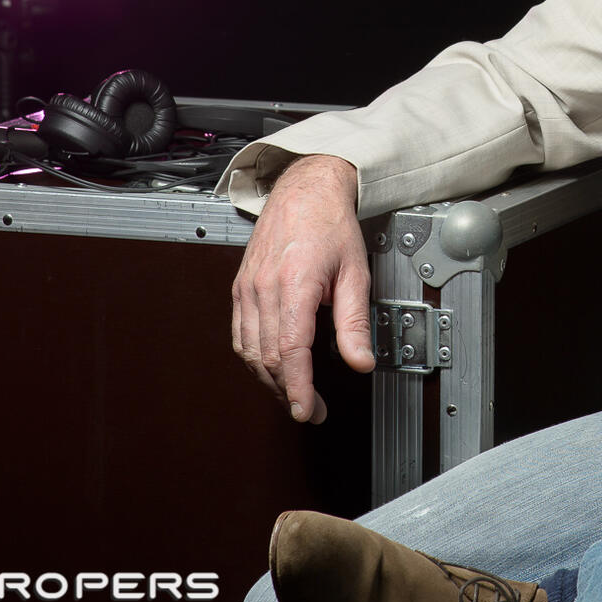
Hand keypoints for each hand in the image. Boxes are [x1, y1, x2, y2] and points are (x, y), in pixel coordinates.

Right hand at [231, 154, 374, 423]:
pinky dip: (254, 358)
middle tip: (312, 409)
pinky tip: (272, 367)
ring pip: (249, 350)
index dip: (298, 388)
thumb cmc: (330, 224)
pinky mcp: (240, 287)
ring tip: (295, 393)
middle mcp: (263, 287)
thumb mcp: (355, 272)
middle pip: (268, 357)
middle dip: (288, 391)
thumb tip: (361, 362)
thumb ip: (355, 322)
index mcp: (294, 283)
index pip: (290, 351)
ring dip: (270, 379)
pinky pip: (240, 334)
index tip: (307, 412)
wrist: (305, 190)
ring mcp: (247, 287)